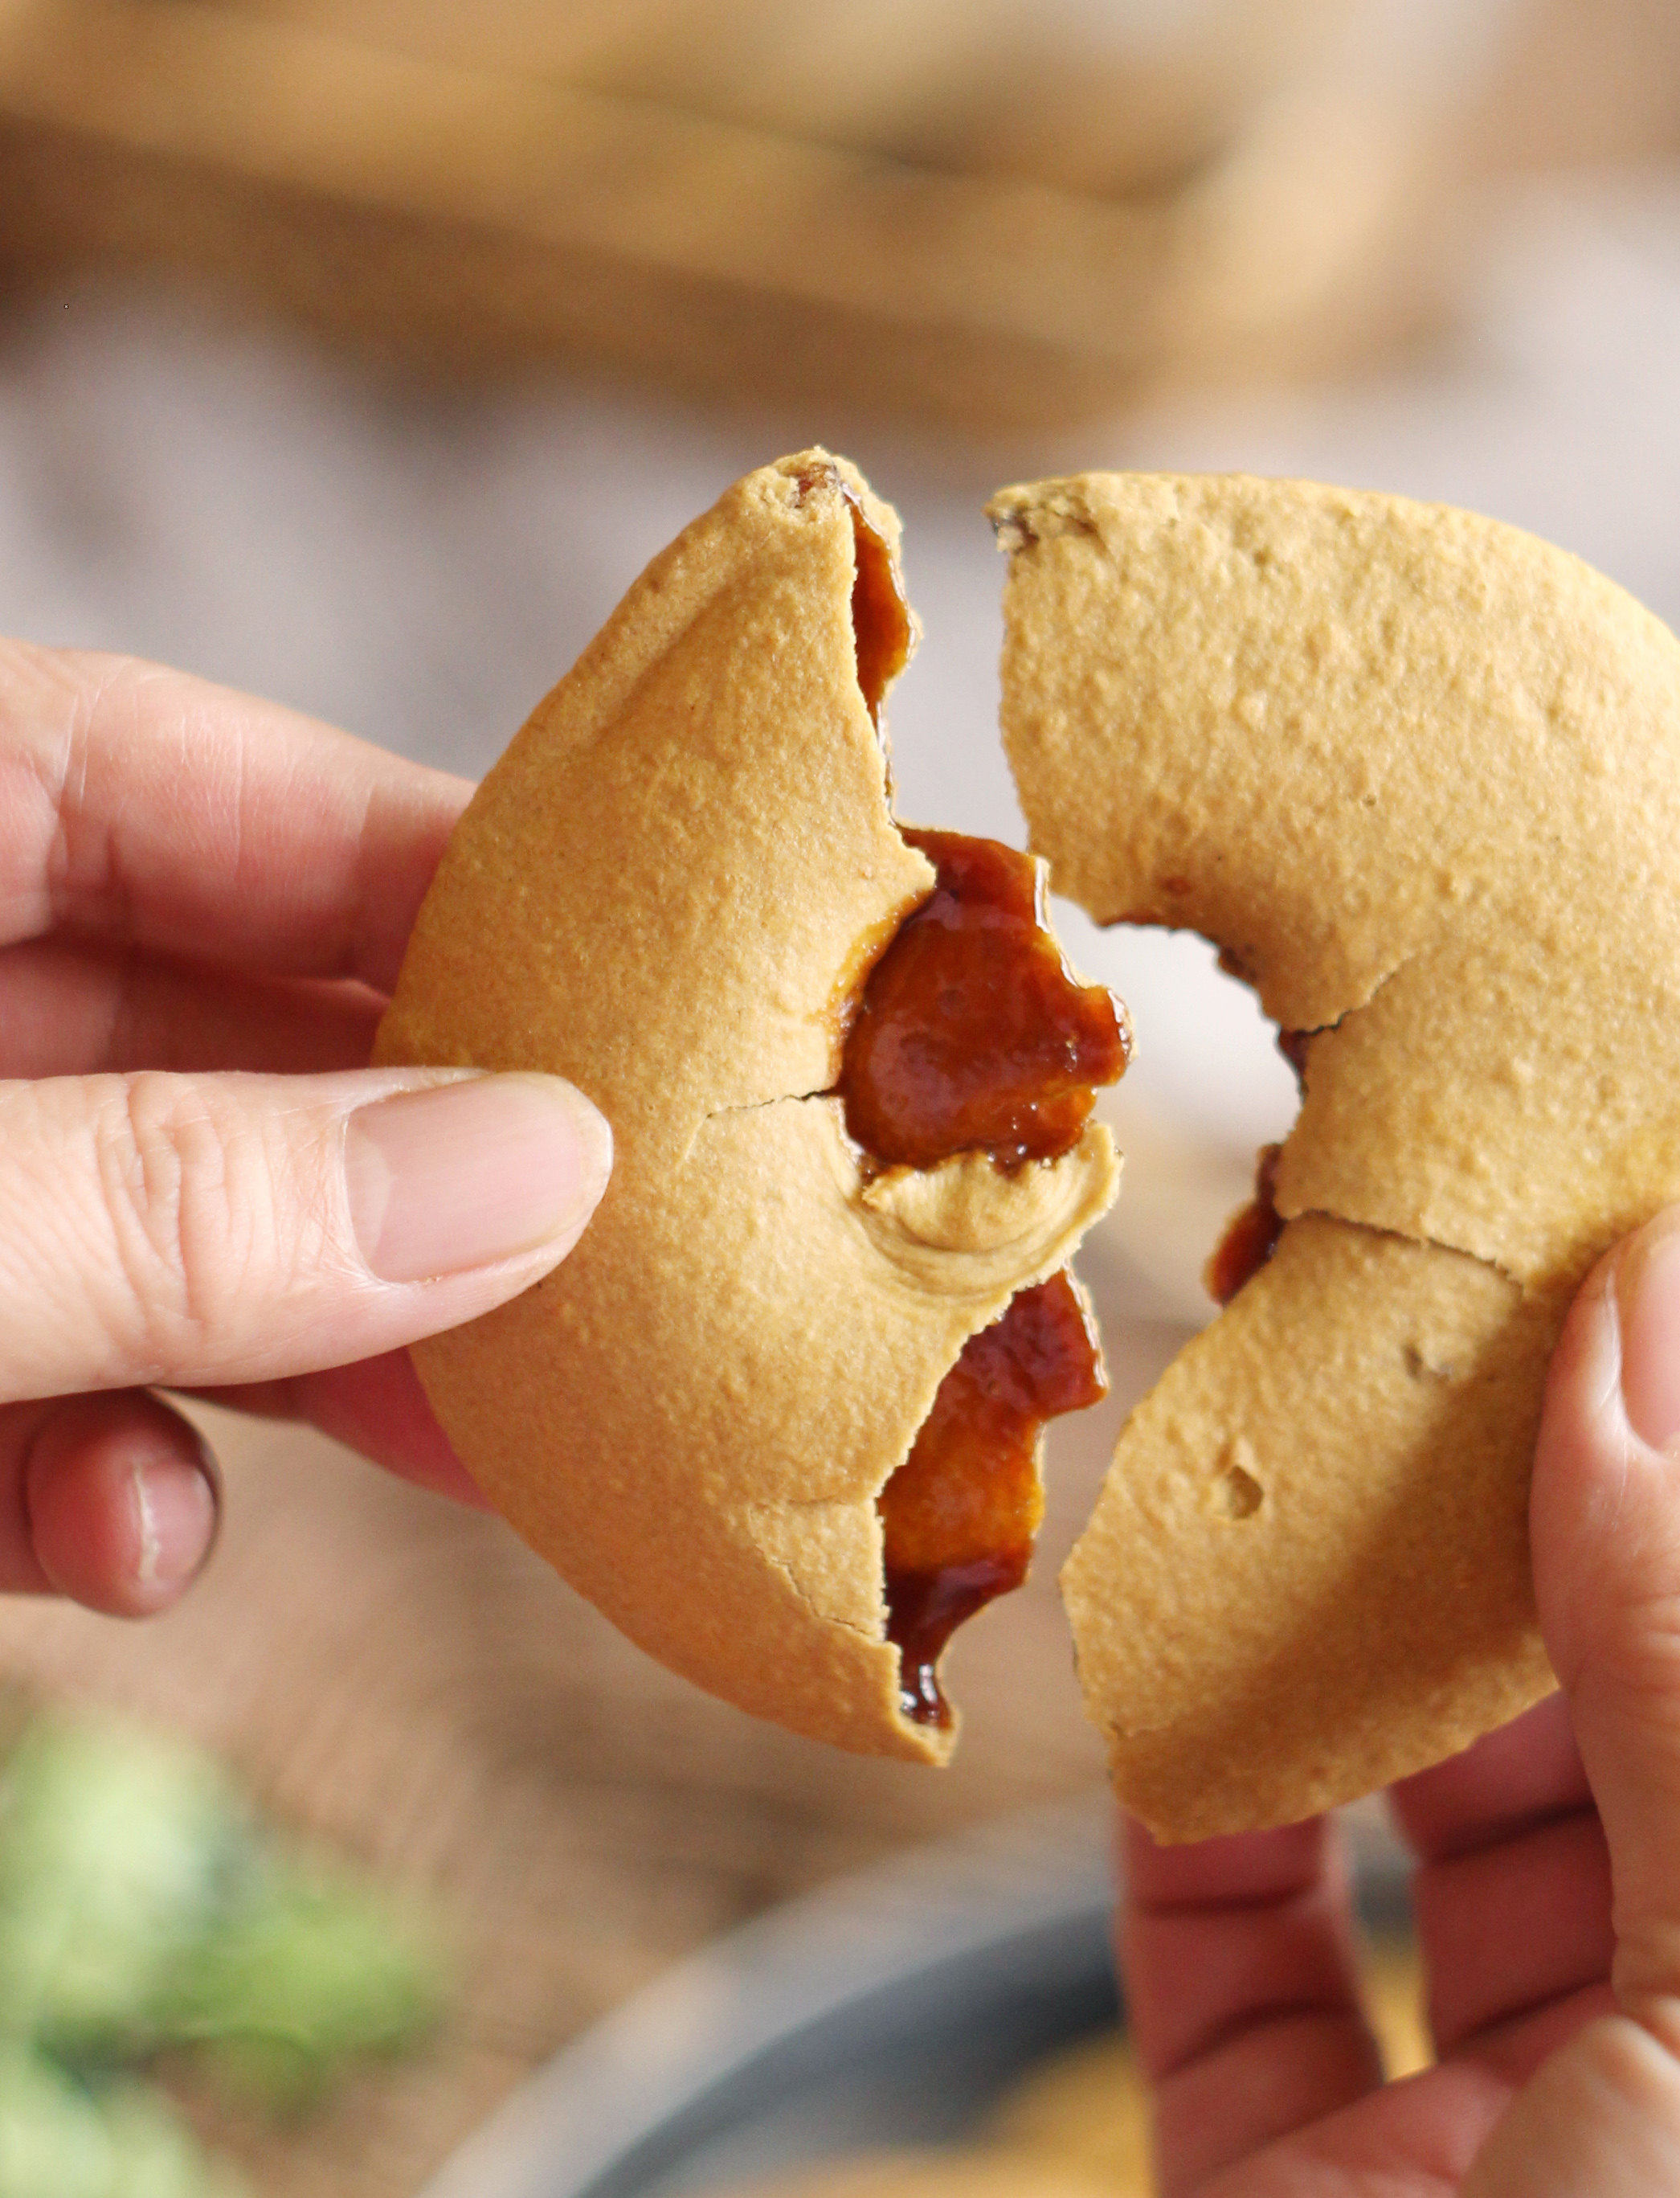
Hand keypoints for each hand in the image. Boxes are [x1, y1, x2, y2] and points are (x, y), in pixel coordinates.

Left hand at [1, 642, 610, 1615]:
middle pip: (216, 1036)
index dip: (436, 875)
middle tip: (628, 1271)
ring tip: (473, 1443)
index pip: (195, 783)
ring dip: (303, 1351)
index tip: (654, 993)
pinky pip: (23, 1387)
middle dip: (416, 1178)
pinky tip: (142, 1547)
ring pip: (153, 1230)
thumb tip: (533, 1177)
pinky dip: (101, 1475)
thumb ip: (162, 1203)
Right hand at [1119, 1202, 1679, 2193]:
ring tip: (1283, 1417)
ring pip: (1476, 1793)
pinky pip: (1258, 1944)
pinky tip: (1174, 1649)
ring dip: (1368, 1606)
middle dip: (1573, 1470)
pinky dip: (1205, 1791)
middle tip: (1441, 1284)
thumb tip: (1675, 1302)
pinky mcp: (1321, 2195)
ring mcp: (1561, 2134)